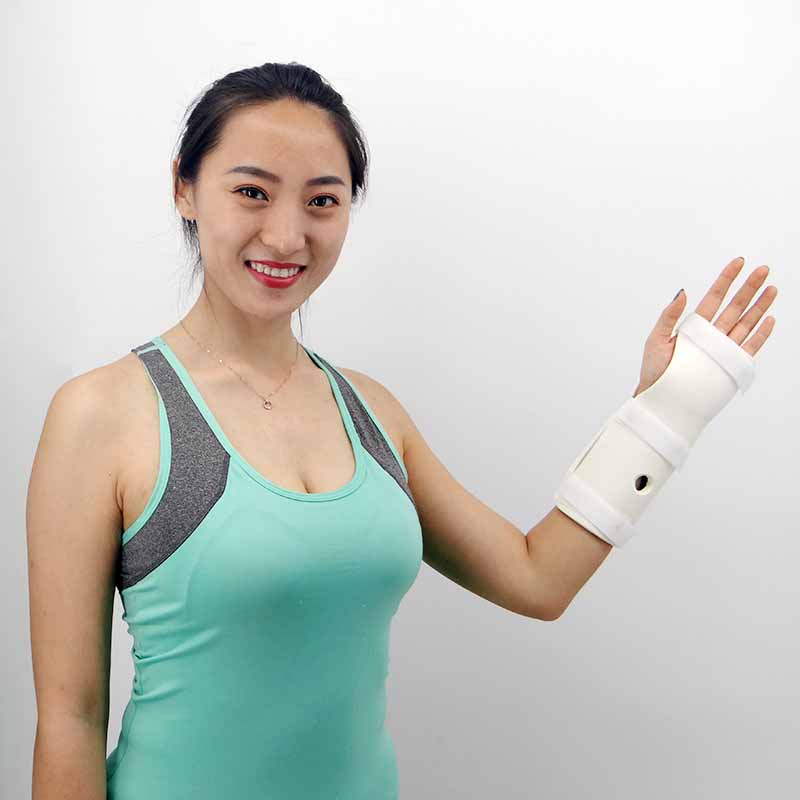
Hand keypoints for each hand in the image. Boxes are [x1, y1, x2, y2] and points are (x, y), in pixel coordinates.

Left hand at [634, 256, 777, 396]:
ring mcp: (722, 349)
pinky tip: (769, 320)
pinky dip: (760, 335)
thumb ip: (669, 316)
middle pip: (735, 307)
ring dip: (760, 307)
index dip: (726, 280)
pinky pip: (749, 348)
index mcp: (694, 326)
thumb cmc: (655, 370)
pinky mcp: (730, 365)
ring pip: (746, 323)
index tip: (739, 262)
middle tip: (763, 270)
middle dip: (749, 288)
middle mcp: (711, 335)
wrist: (660, 399)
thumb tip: (682, 293)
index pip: (714, 298)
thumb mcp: (656, 339)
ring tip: (771, 289)